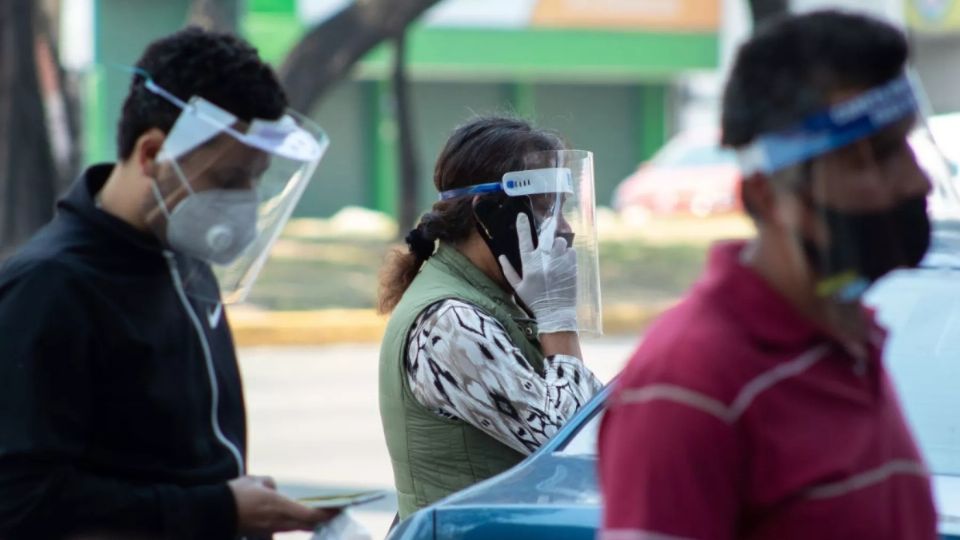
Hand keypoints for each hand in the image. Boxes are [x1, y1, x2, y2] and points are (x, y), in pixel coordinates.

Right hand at [229, 476, 335, 534]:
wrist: (214, 513)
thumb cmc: (235, 494)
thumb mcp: (256, 481)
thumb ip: (270, 484)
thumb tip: (275, 489)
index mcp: (280, 505)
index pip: (310, 514)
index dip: (326, 513)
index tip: (338, 508)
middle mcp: (279, 520)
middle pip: (308, 524)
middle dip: (323, 518)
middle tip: (335, 512)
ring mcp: (271, 528)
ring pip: (297, 527)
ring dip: (310, 522)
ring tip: (321, 514)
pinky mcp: (263, 532)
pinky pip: (285, 528)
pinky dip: (295, 523)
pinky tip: (299, 518)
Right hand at [499, 213, 577, 333]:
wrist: (556, 313)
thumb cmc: (534, 301)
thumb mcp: (518, 287)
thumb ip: (509, 271)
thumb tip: (502, 256)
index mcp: (529, 265)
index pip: (524, 240)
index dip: (522, 226)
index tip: (521, 215)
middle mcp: (544, 262)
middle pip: (546, 237)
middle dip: (546, 233)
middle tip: (547, 234)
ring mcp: (559, 263)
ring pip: (561, 241)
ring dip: (558, 244)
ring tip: (556, 253)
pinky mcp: (572, 267)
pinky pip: (571, 251)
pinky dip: (568, 253)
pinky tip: (564, 261)